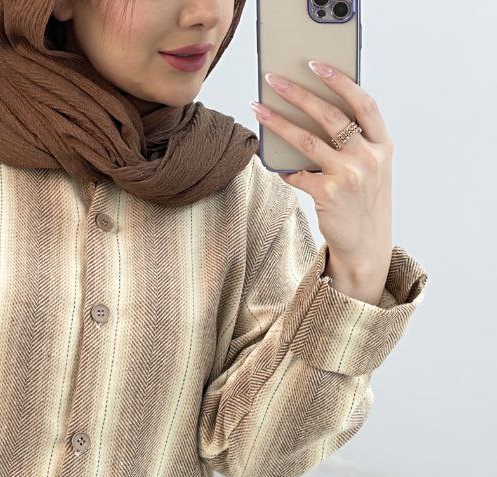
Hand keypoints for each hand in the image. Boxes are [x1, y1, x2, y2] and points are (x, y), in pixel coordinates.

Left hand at [251, 60, 393, 299]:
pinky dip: (282, 167)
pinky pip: (297, 174)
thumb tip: (314, 112)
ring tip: (259, 109)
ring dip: (279, 123)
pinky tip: (269, 159)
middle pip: (330, 116)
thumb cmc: (364, 201)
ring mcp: (350, 176)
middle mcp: (369, 158)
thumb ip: (356, 142)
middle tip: (275, 79)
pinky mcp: (328, 194)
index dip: (341, 81)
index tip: (317, 65)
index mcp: (384, 145)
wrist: (366, 245)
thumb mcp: (372, 168)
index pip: (363, 103)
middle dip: (299, 93)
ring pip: (307, 140)